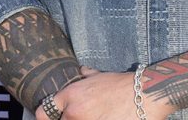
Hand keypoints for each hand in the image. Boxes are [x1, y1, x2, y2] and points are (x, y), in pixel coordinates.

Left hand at [35, 67, 175, 119]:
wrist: (143, 96)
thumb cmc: (122, 85)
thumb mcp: (100, 76)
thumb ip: (86, 76)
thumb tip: (81, 72)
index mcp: (71, 96)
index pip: (43, 112)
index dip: (47, 115)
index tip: (51, 117)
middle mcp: (74, 113)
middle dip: (66, 119)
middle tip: (81, 115)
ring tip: (94, 116)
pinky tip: (103, 118)